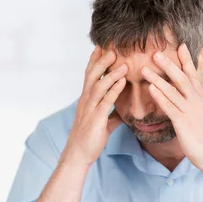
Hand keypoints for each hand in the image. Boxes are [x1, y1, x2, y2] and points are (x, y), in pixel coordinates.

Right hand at [62, 46, 126, 166]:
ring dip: (111, 73)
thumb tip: (123, 114)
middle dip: (102, 60)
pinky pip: (105, 101)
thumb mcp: (103, 123)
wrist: (78, 155)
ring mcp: (89, 109)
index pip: (90, 75)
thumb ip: (112, 115)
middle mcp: (86, 101)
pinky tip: (122, 82)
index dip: (95, 60)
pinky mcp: (95, 119)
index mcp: (87, 100)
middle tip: (112, 47)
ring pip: (98, 86)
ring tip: (123, 62)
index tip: (102, 46)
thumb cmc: (90, 139)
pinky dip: (114, 90)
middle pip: (92, 75)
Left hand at [141, 43, 202, 169]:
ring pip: (173, 90)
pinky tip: (150, 89)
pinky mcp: (183, 123)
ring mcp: (189, 111)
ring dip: (158, 78)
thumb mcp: (202, 116)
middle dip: (169, 64)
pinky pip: (170, 107)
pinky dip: (160, 97)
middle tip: (156, 52)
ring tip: (144, 68)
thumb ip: (194, 104)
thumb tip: (190, 98)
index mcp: (200, 99)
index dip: (187, 60)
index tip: (181, 45)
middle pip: (182, 78)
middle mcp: (196, 102)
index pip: (193, 75)